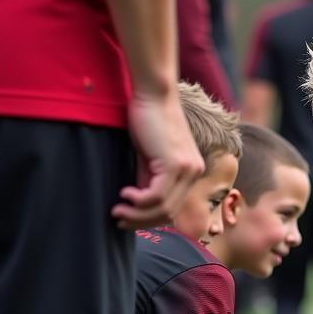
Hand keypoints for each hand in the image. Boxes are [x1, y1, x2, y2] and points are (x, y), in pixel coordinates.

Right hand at [113, 88, 203, 229]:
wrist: (153, 93)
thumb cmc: (147, 119)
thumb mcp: (148, 157)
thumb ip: (147, 180)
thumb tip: (139, 204)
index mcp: (191, 172)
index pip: (173, 207)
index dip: (150, 219)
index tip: (128, 218)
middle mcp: (194, 173)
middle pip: (169, 212)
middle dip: (142, 221)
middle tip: (119, 218)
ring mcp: (188, 169)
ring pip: (163, 207)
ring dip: (138, 213)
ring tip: (118, 210)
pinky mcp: (176, 164)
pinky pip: (157, 195)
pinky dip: (139, 201)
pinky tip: (125, 194)